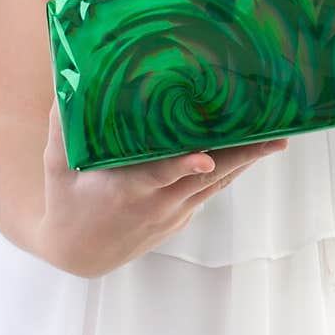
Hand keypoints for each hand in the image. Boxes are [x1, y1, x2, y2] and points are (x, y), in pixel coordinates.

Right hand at [34, 98, 288, 277]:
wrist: (78, 256)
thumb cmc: (66, 203)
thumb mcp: (58, 164)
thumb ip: (64, 124)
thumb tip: (69, 78)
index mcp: (127, 189)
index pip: (160, 174)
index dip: (182, 166)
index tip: (204, 159)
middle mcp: (157, 204)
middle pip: (207, 178)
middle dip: (242, 157)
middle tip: (275, 138)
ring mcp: (173, 213)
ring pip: (217, 184)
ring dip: (247, 161)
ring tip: (276, 138)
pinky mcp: (181, 218)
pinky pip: (210, 190)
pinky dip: (230, 170)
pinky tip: (249, 150)